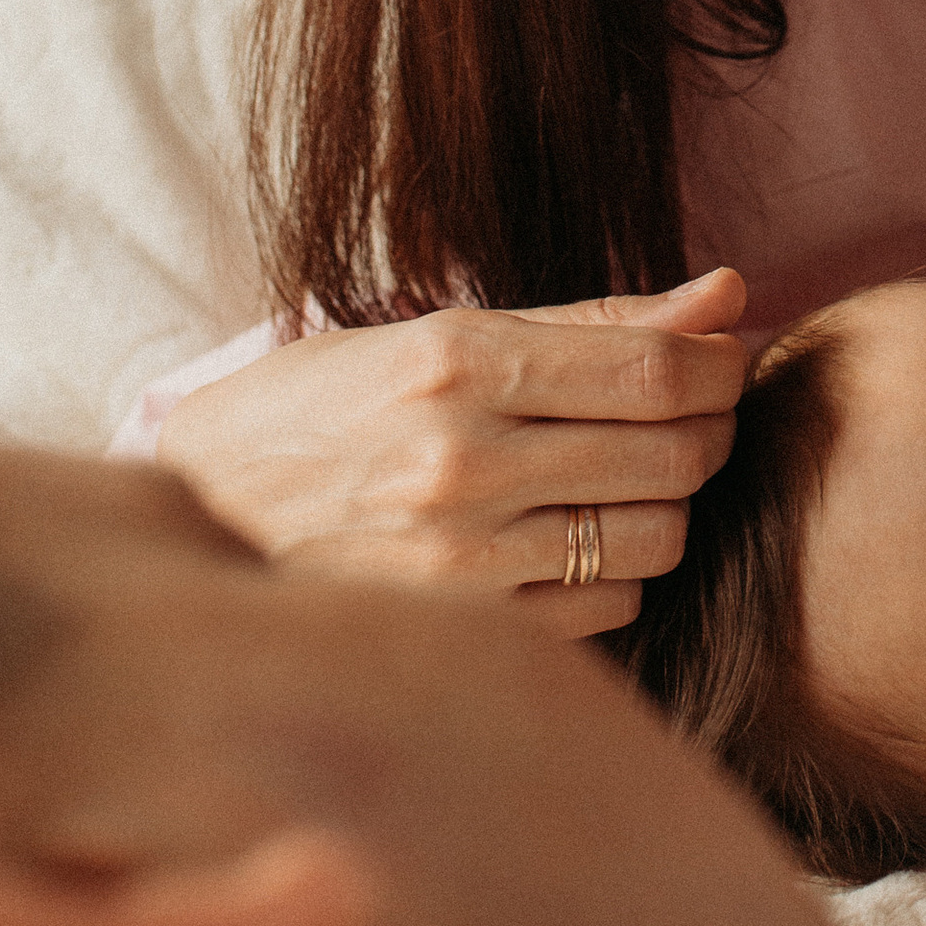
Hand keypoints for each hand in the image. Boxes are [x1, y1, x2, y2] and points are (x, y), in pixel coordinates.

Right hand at [158, 269, 745, 639]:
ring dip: (669, 504)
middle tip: (692, 417)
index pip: (659, 370)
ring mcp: (461, 559)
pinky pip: (611, 606)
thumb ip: (592, 322)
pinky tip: (577, 540)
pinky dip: (619, 572)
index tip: (724, 361)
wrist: (197, 516)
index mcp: (455, 363)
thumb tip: (728, 293)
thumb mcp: (435, 336)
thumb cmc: (324, 411)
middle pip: (676, 453)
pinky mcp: (462, 632)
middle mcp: (462, 462)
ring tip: (629, 479)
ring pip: (657, 537)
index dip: (722, 367)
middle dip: (711, 429)